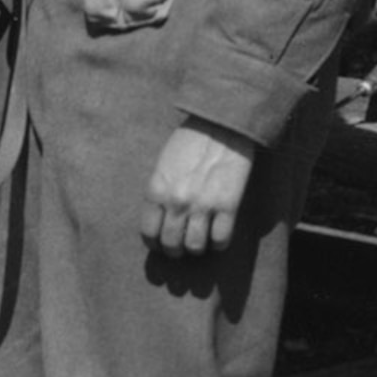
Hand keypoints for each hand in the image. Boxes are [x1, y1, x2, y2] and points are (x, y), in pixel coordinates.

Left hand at [140, 120, 256, 257]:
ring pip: (195, 247)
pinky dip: (219, 244)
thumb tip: (160, 218)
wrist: (221, 125)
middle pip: (171, 245)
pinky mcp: (228, 206)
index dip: (155, 244)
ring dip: (196, 249)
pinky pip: (221, 240)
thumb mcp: (163, 165)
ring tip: (200, 243)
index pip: (148, 233)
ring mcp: (202, 206)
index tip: (161, 244)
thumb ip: (160, 192)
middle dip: (175, 251)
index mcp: (156, 191)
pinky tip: (218, 236)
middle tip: (181, 248)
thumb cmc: (189, 141)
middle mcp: (176, 202)